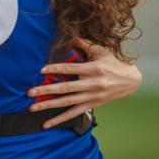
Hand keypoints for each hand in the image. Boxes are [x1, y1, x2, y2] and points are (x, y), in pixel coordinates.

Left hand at [26, 38, 142, 128]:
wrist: (129, 81)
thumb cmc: (112, 63)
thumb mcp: (100, 51)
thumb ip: (84, 44)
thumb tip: (70, 34)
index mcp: (93, 69)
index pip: (71, 68)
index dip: (55, 68)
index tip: (40, 70)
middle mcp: (92, 84)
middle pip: (66, 88)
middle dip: (46, 90)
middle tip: (30, 92)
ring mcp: (91, 96)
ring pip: (67, 102)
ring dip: (49, 105)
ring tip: (33, 108)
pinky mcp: (91, 105)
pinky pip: (73, 114)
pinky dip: (59, 119)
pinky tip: (46, 124)